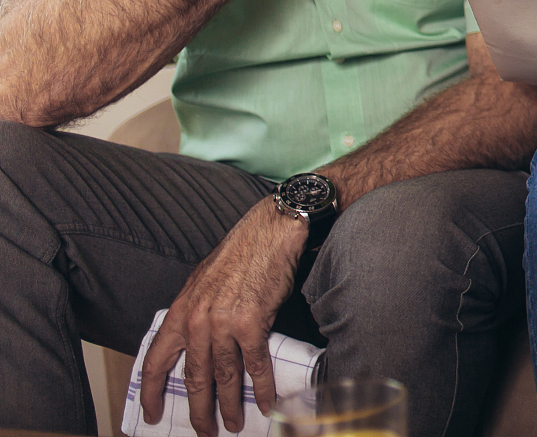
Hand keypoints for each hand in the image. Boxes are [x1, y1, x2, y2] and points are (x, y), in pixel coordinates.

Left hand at [139, 200, 305, 434]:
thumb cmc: (239, 254)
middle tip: (203, 432)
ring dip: (229, 406)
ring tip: (234, 425)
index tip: (153, 414)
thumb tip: (194, 343)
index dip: (152, 393)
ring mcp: (223, 325)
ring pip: (223, 377)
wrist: (269, 233)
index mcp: (179, 313)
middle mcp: (197, 322)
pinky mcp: (252, 324)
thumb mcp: (201, 283)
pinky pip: (255, 365)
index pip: (156, 362)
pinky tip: (264, 402)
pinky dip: (261, 387)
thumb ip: (193, 314)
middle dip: (198, 411)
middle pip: (194, 379)